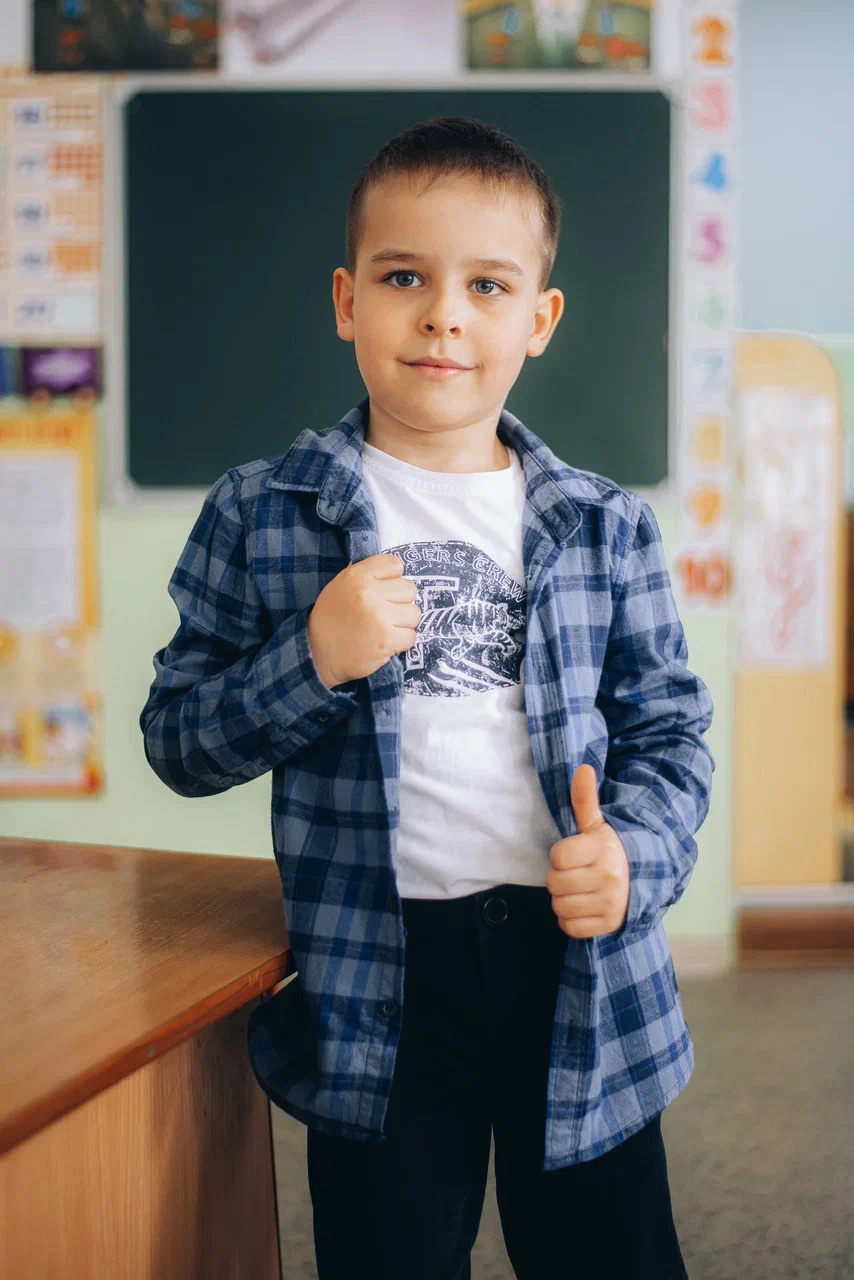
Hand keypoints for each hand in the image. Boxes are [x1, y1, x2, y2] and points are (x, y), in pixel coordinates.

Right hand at [306, 553, 421, 687]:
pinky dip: (401, 642)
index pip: (395, 564)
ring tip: (384, 629)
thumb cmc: (331, 619)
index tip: (383, 592)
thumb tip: (394, 571)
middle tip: (384, 614)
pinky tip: (385, 643)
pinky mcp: (386, 640)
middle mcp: (368, 593)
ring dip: (403, 624)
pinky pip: (411, 636)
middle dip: (400, 603)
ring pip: (414, 613)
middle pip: (409, 589)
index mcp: (357, 576)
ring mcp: (378, 616)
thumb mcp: (340, 586)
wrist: (318, 654)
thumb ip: (365, 576)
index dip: (393, 579)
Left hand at [547, 764, 630, 938]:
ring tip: (581, 890)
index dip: (560, 856)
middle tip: (577, 873)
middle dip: (561, 879)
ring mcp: (610, 903)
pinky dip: (572, 920)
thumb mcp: (597, 823)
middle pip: (554, 884)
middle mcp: (609, 876)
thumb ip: (584, 799)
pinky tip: (584, 907)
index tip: (575, 854)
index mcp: (602, 848)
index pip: (557, 857)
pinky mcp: (609, 924)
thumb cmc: (610, 849)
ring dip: (564, 900)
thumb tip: (582, 768)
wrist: (643, 879)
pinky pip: (570, 927)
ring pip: (560, 907)